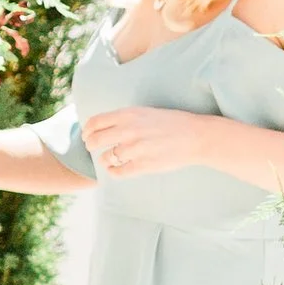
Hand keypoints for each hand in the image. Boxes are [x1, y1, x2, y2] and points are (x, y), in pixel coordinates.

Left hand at [82, 105, 219, 180]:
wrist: (196, 136)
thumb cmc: (172, 123)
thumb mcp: (145, 112)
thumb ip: (124, 118)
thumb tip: (102, 126)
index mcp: (128, 114)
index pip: (95, 122)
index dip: (87, 130)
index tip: (87, 135)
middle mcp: (129, 130)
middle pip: (95, 141)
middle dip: (91, 145)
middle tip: (93, 148)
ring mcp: (136, 149)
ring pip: (106, 158)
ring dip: (105, 160)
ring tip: (110, 159)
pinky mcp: (143, 165)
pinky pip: (118, 172)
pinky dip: (113, 172)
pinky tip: (116, 169)